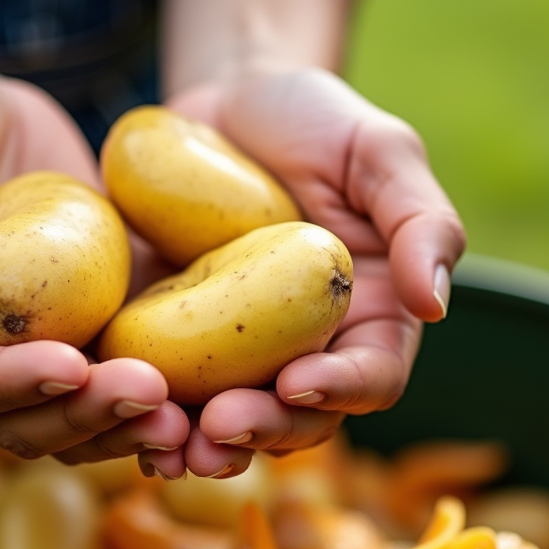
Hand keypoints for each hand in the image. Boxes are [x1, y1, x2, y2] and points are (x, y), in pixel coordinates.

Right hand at [0, 59, 189, 464]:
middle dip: (88, 416)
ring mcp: (40, 346)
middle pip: (27, 420)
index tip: (70, 367)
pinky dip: (164, 394)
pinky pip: (126, 373)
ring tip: (187, 415)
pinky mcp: (93, 325)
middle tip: (152, 395)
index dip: (12, 384)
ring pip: (82, 416)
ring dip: (131, 424)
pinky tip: (209, 394)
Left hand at [150, 66, 465, 479]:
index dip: (340, 389)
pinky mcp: (169, 342)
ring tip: (166, 443)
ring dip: (199, 443)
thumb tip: (434, 306)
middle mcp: (304, 351)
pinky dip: (140, 409)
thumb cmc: (314, 121)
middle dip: (260, 430)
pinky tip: (113, 407)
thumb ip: (420, 220)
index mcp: (369, 319)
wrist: (223, 104)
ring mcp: (234, 355)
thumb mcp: (377, 150)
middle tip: (218, 425)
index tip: (298, 381)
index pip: (370, 376)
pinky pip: (159, 389)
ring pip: (226, 422)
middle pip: (296, 419)